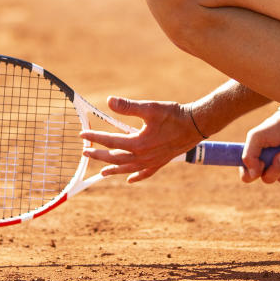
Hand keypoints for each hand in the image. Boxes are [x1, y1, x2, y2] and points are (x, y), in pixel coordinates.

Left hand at [80, 96, 203, 182]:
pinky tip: (130, 180)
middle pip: (115, 158)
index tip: (82, 135)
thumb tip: (109, 101)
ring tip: (102, 172)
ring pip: (128, 168)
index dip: (95, 137)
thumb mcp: (149, 108)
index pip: (110, 141)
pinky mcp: (161, 162)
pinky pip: (145, 173)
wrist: (196, 125)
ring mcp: (152, 161)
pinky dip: (136, 177)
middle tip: (85, 152)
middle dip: (99, 155)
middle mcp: (143, 156)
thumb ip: (128, 107)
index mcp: (138, 143)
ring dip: (114, 169)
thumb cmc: (173, 115)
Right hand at [240, 108, 279, 183]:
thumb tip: (253, 174)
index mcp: (256, 157)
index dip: (253, 175)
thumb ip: (249, 155)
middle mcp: (268, 164)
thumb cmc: (276, 127)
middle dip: (276, 168)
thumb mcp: (257, 137)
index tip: (261, 163)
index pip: (247, 177)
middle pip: (268, 179)